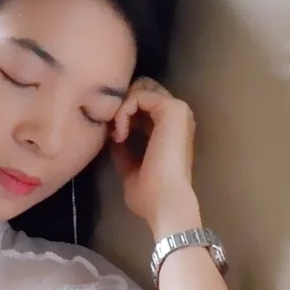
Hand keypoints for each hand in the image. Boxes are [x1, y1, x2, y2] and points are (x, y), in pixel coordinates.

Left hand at [110, 77, 201, 236]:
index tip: (114, 137)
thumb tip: (112, 139)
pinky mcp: (172, 109)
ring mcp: (177, 110)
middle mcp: (176, 116)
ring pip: (139, 89)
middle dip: (122, 105)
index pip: (143, 104)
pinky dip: (123, 112)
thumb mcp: (131, 170)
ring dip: (121, 109)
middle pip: (143, 88)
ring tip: (118, 135)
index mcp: (169, 129)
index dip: (123, 113)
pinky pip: (138, 95)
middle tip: (114, 131)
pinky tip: (121, 134)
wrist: (163, 201)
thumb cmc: (149, 193)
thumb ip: (123, 152)